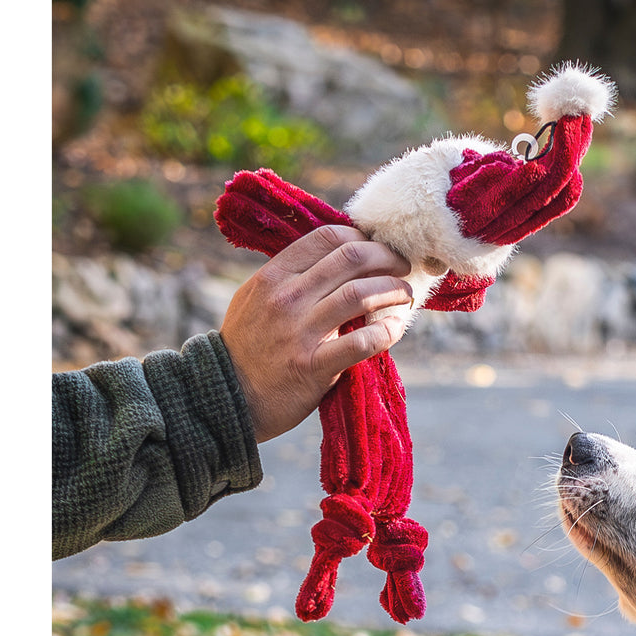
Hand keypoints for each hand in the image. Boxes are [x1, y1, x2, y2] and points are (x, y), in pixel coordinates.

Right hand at [220, 225, 414, 442]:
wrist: (229, 397)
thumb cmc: (249, 347)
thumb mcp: (256, 299)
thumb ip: (290, 278)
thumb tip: (335, 260)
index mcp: (273, 276)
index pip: (327, 238)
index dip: (361, 237)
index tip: (377, 248)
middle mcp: (287, 297)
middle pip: (351, 258)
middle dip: (386, 257)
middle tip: (402, 266)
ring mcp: (300, 332)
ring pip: (361, 294)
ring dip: (393, 289)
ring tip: (406, 294)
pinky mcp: (313, 366)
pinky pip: (361, 342)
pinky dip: (387, 332)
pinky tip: (396, 327)